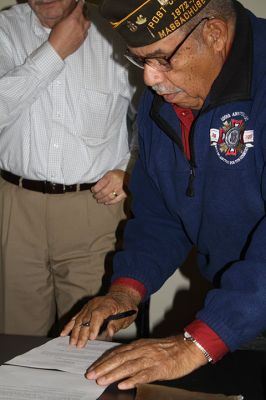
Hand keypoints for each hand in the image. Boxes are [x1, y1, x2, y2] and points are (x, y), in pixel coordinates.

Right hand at [49, 1, 90, 58]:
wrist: (57, 49)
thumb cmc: (56, 37)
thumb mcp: (60, 22)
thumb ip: (67, 16)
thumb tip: (70, 13)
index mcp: (73, 20)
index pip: (79, 8)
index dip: (81, 4)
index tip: (82, 2)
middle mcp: (79, 26)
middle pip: (85, 15)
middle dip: (84, 11)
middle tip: (82, 10)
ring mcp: (82, 33)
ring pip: (88, 24)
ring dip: (86, 20)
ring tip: (83, 19)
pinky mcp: (82, 40)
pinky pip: (86, 32)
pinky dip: (85, 28)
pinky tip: (82, 28)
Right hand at [60, 286, 139, 347]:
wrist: (122, 295)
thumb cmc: (126, 308)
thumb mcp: (127, 316)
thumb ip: (117, 324)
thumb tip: (110, 333)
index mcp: (108, 305)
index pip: (98, 315)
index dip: (94, 326)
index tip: (92, 338)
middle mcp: (96, 304)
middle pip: (87, 318)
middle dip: (82, 333)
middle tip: (79, 346)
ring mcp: (89, 305)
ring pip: (79, 319)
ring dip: (74, 332)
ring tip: (72, 343)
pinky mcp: (85, 308)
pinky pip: (76, 316)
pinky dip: (69, 325)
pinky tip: (63, 333)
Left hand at [86, 335, 207, 388]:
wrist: (187, 348)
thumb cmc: (168, 349)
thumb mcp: (149, 348)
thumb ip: (135, 355)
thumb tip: (120, 365)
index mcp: (138, 345)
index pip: (116, 352)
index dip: (103, 361)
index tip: (92, 368)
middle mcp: (141, 350)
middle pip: (118, 359)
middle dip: (103, 367)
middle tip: (91, 375)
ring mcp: (150, 359)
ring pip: (128, 366)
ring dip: (113, 374)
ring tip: (101, 380)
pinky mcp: (159, 369)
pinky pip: (144, 375)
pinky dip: (132, 380)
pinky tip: (123, 385)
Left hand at [91, 170, 128, 204]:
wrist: (133, 177)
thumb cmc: (120, 175)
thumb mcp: (111, 172)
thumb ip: (104, 178)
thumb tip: (96, 186)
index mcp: (111, 176)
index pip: (100, 184)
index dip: (95, 189)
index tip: (92, 190)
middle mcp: (115, 183)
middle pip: (103, 192)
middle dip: (97, 195)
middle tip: (95, 196)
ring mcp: (120, 189)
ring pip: (108, 197)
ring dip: (102, 199)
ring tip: (99, 200)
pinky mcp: (124, 194)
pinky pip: (115, 200)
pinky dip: (110, 202)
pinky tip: (106, 202)